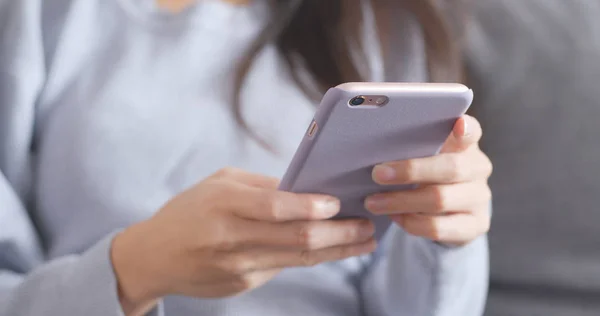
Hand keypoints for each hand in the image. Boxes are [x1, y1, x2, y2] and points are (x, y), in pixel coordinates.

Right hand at [111, 168, 375, 314]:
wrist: (154, 257)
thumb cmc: (189, 211)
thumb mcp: (219, 183)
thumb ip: (261, 186)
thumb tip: (307, 188)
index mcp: (224, 204)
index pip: (276, 207)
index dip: (311, 207)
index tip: (339, 202)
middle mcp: (231, 238)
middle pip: (297, 239)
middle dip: (340, 233)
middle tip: (368, 225)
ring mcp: (238, 266)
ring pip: (300, 259)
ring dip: (338, 250)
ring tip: (365, 241)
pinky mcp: (243, 283)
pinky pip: (286, 267)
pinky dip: (314, 257)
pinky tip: (333, 249)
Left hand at [365, 115, 491, 245]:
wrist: (450, 210)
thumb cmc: (427, 172)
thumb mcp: (423, 155)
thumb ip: (412, 146)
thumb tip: (375, 142)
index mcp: (466, 144)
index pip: (472, 131)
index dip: (466, 129)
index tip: (457, 123)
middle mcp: (478, 168)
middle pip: (451, 168)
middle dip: (410, 171)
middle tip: (377, 174)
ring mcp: (479, 198)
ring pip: (440, 200)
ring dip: (401, 201)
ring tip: (373, 202)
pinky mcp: (475, 225)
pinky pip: (438, 227)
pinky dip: (411, 222)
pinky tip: (394, 216)